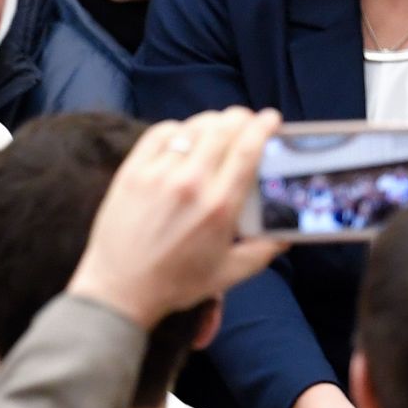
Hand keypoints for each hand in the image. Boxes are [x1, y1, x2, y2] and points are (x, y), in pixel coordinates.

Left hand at [68, 106, 287, 328]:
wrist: (120, 289)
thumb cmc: (176, 283)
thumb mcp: (229, 273)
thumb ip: (262, 251)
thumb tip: (287, 234)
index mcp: (220, 206)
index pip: (248, 149)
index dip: (262, 126)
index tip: (271, 118)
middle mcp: (190, 183)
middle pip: (222, 129)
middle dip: (240, 118)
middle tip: (246, 120)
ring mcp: (158, 174)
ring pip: (192, 128)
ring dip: (211, 122)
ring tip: (218, 126)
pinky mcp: (132, 172)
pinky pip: (158, 134)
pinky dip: (176, 128)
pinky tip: (183, 135)